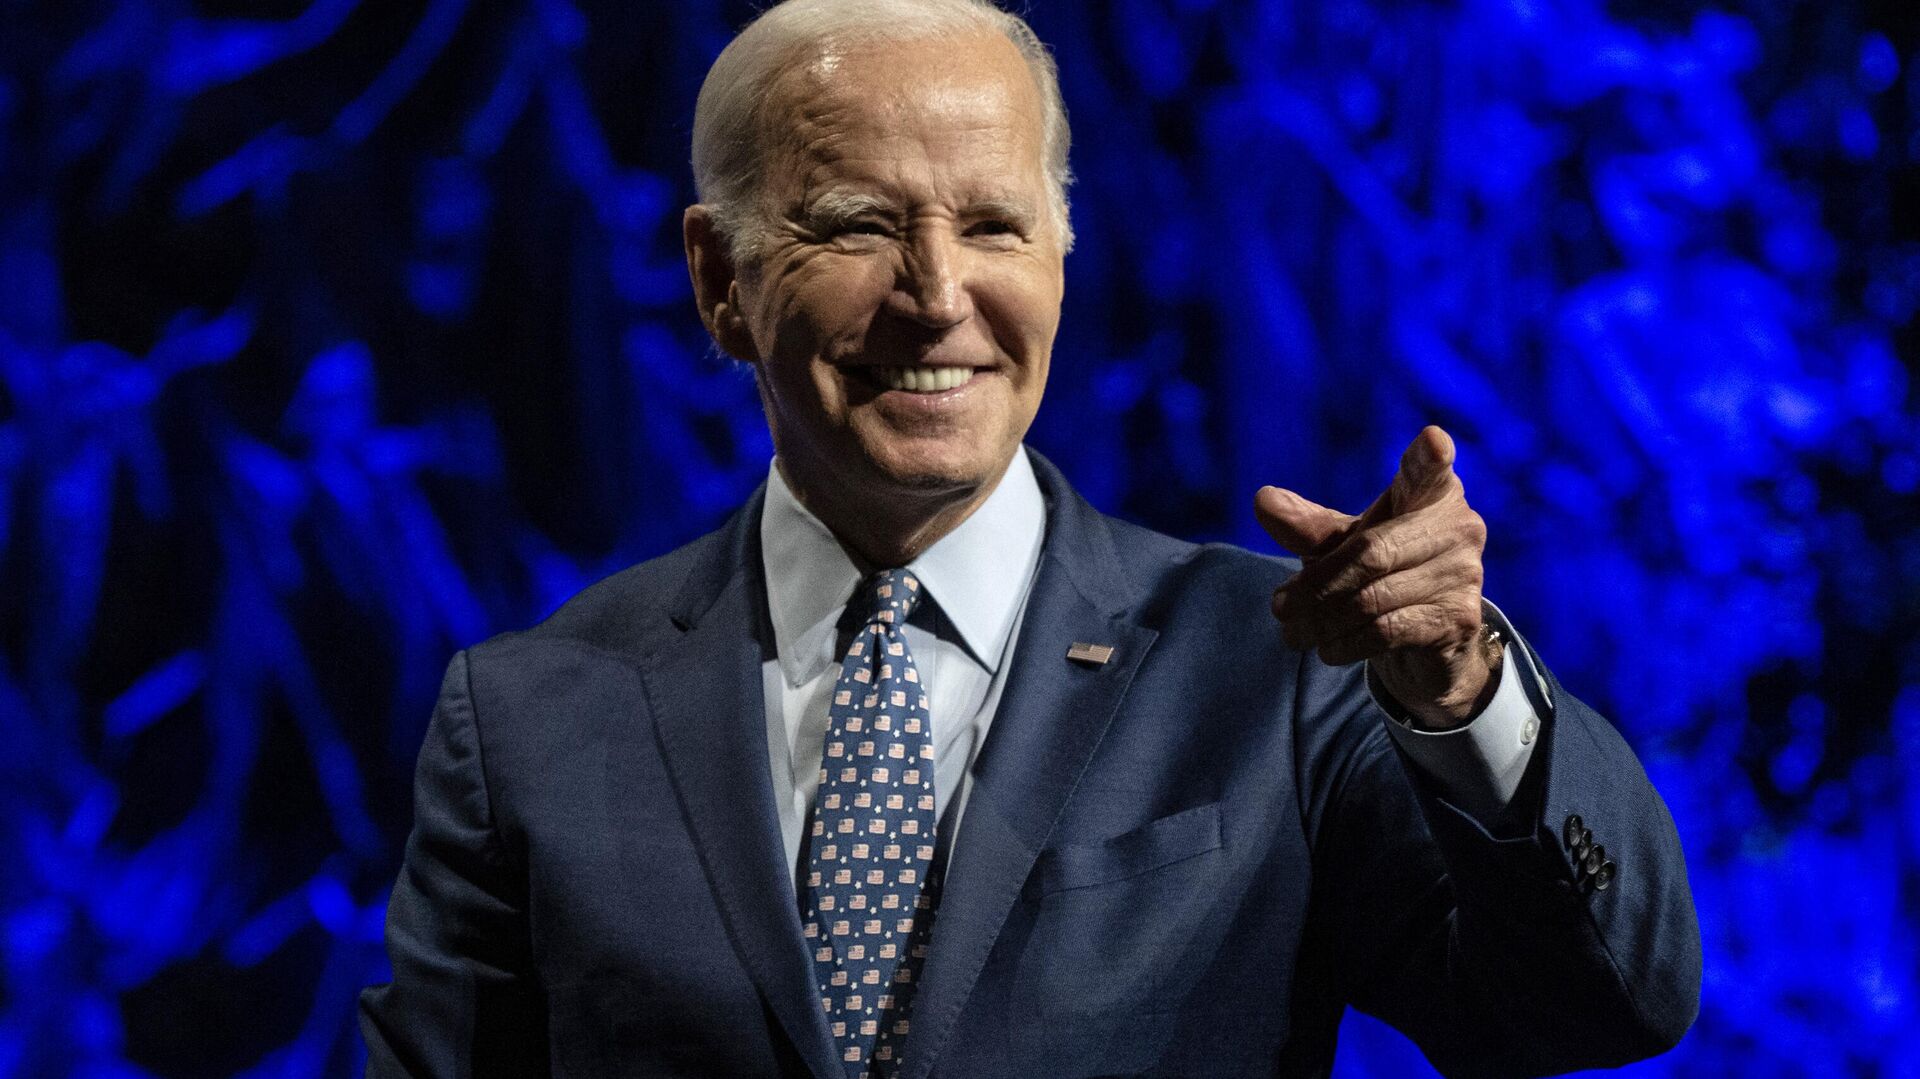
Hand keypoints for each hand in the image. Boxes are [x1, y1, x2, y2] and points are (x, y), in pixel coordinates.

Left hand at [1254, 426, 1495, 728]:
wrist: (1426, 642)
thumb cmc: (1381, 574)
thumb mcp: (1342, 545)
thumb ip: (1307, 525)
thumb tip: (1263, 500)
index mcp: (1431, 493)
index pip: (1429, 470)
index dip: (1430, 457)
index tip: (1431, 441)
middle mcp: (1458, 527)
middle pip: (1371, 553)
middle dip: (1317, 585)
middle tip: (1279, 607)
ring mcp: (1464, 574)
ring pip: (1373, 597)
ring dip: (1322, 620)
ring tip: (1292, 633)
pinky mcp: (1458, 619)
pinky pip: (1387, 630)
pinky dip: (1347, 642)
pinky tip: (1327, 648)